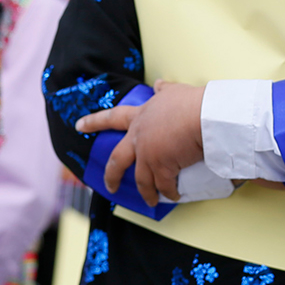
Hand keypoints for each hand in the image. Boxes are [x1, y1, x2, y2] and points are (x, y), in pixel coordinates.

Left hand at [76, 80, 204, 205]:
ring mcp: (148, 154)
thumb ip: (165, 90)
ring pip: (141, 180)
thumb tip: (158, 84)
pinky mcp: (162, 167)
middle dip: (112, 175)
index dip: (94, 121)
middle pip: (118, 159)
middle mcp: (140, 136)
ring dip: (146, 192)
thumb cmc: (193, 102)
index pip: (112, 118)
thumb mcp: (175, 91)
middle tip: (109, 186)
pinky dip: (168, 193)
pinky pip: (163, 186)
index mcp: (141, 117)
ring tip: (150, 201)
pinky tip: (173, 196)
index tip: (79, 125)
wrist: (205, 115)